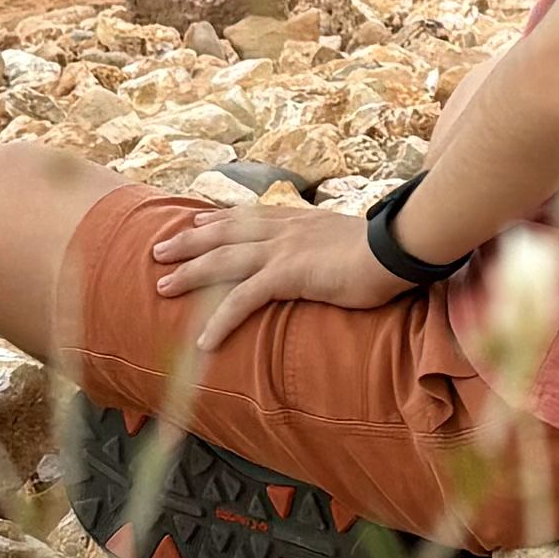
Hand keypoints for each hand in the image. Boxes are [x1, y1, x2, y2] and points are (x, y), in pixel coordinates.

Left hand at [152, 187, 416, 316]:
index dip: (219, 218)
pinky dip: (219, 320)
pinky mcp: (287, 275)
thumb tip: (338, 255)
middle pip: (224, 233)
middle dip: (189, 240)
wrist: (399, 248)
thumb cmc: (386, 250)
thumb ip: (334, 247)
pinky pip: (243, 300)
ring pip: (222, 260)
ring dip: (189, 274)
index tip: (196, 218)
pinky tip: (203, 341)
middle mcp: (285, 230)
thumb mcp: (352, 242)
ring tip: (161, 286)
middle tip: (159, 248)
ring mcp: (283, 250)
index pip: (249, 216)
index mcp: (300, 220)